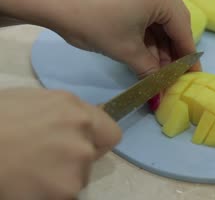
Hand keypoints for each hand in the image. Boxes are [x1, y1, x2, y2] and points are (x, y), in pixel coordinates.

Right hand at [0, 88, 120, 198]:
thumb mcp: (31, 101)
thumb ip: (62, 113)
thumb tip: (77, 122)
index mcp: (74, 109)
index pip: (110, 133)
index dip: (95, 141)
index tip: (82, 145)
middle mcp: (82, 134)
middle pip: (91, 156)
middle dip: (73, 159)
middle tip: (44, 159)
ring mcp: (76, 164)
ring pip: (78, 178)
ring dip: (59, 178)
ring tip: (29, 171)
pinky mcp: (65, 190)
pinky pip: (64, 195)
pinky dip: (48, 194)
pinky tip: (27, 184)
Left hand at [47, 0, 200, 76]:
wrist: (53, 2)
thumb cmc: (93, 23)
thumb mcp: (127, 51)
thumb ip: (151, 71)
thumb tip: (163, 91)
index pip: (183, 32)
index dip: (187, 58)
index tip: (192, 77)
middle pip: (174, 23)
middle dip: (172, 52)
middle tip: (171, 76)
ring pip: (161, 18)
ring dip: (160, 44)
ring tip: (156, 69)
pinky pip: (149, 11)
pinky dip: (148, 32)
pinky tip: (146, 52)